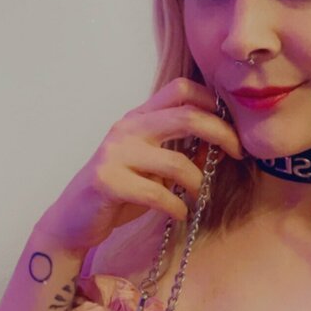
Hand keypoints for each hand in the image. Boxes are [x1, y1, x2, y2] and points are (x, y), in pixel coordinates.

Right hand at [33, 78, 242, 251]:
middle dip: (221, 133)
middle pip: (187, 116)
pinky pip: (157, 193)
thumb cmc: (118, 193)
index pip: (180, 90)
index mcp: (138, 119)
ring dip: (197, 183)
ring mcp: (115, 154)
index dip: (212, 102)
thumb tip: (221, 144)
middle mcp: (127, 129)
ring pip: (177, 162)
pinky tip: (179, 213)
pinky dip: (177, 207)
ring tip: (197, 196)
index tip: (231, 126)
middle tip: (238, 152)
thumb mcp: (152, 168)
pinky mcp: (107, 182)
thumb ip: (180, 152)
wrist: (73, 220)